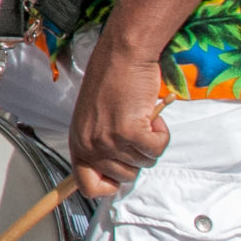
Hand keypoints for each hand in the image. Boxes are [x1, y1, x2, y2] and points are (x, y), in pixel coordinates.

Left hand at [66, 40, 170, 200]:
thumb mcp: (95, 119)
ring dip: (150, 142)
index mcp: (78, 142)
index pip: (86, 186)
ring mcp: (109, 140)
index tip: (121, 173)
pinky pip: (156, 149)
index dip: (108, 185)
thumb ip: (100, 144)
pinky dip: (162, 135)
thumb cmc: (112, 80)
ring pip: (144, 162)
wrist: (123, 54)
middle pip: (124, 177)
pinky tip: (153, 116)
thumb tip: (116, 170)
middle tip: (137, 131)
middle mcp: (90, 145)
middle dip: (137, 157)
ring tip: (142, 117)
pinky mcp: (129, 131)